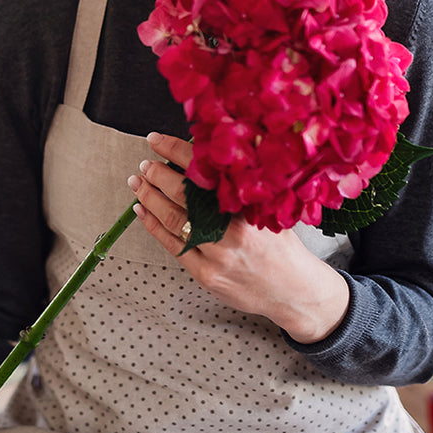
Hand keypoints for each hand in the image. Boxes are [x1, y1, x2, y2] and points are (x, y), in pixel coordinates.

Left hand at [127, 131, 350, 343]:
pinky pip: (172, 245)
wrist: (295, 293)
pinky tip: (142, 210)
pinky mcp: (206, 275)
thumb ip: (244, 187)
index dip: (176, 152)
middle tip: (145, 163)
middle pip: (183, 195)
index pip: (203, 171)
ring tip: (137, 182)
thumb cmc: (282, 247)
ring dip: (149, 198)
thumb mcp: (270, 210)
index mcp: (247, 209)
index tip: (156, 140)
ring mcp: (216, 256)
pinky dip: (153, 225)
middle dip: (158, 175)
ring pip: (173, 220)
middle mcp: (231, 232)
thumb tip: (209, 153)